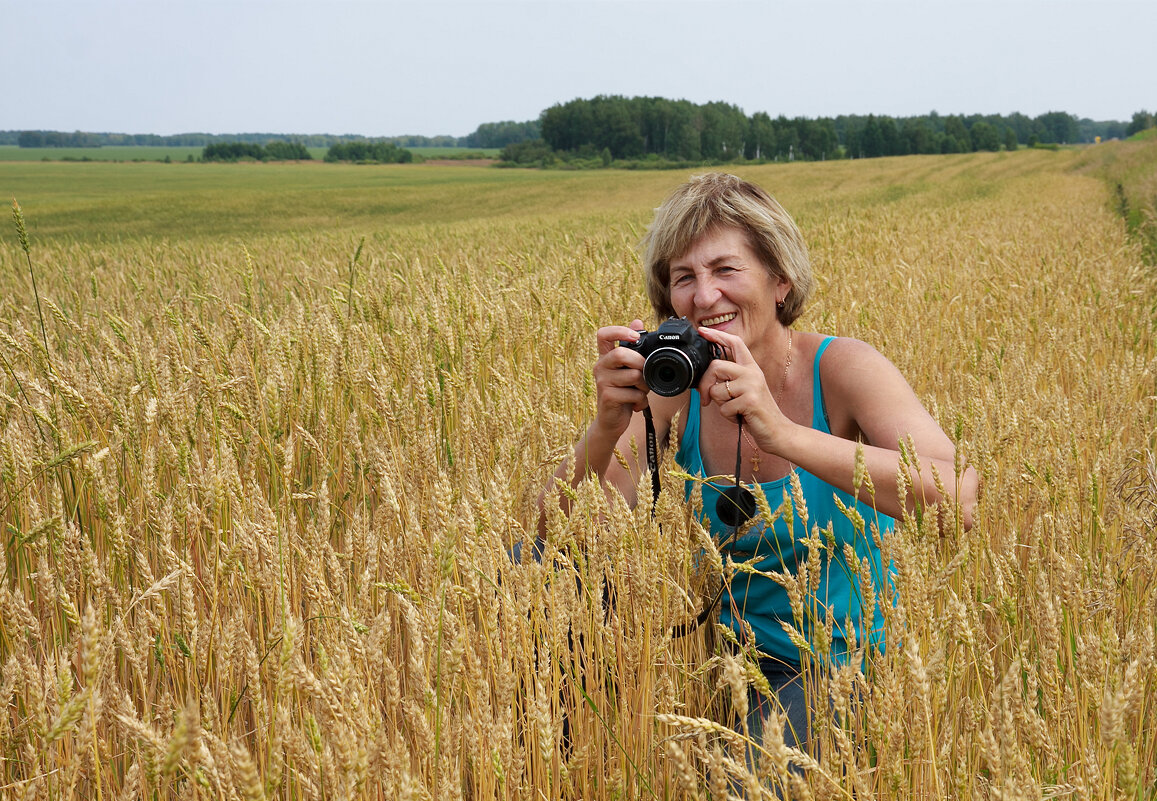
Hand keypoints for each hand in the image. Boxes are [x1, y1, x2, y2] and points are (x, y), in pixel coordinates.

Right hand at [592, 319, 648, 436]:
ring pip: (632, 375)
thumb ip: (634, 348)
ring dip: (644, 385)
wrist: (612, 421)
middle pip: (620, 354)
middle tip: (645, 372)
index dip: (619, 331)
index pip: (603, 334)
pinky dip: (641, 399)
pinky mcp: (607, 397)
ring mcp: (602, 382)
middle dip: (640, 363)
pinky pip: (632, 393)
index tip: (635, 337)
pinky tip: (637, 404)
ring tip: (642, 391)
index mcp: (606, 356)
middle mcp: (600, 366)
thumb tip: (637, 321)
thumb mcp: (629, 368)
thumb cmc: (624, 392)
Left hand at [696, 326, 786, 450]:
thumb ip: (729, 380)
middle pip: (716, 366)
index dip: (717, 335)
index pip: (735, 343)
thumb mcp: (744, 390)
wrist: (776, 430)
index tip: (702, 331)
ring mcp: (752, 385)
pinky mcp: (750, 401)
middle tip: (706, 399)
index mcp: (751, 367)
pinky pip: (723, 408)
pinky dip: (727, 416)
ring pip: (716, 390)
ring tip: (734, 408)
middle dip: (705, 384)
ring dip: (719, 404)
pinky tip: (740, 416)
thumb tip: (704, 379)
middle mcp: (752, 372)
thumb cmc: (755, 412)